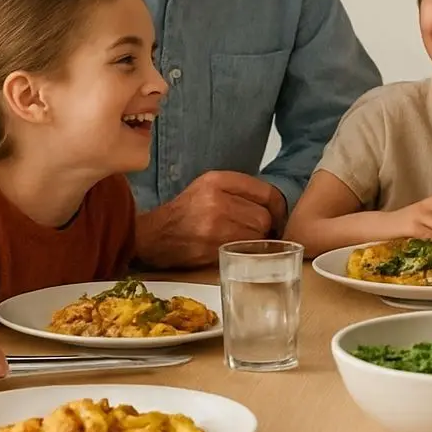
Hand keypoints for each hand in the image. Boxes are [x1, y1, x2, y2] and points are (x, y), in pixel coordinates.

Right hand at [137, 171, 287, 267]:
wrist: (153, 234)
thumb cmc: (186, 211)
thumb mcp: (208, 187)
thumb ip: (238, 190)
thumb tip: (274, 206)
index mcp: (217, 180)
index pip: (266, 192)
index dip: (278, 207)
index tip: (278, 217)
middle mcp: (217, 199)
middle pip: (263, 216)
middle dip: (263, 227)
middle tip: (254, 232)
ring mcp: (214, 224)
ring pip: (256, 235)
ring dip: (254, 241)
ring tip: (241, 240)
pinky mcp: (211, 246)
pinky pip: (243, 250)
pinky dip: (244, 251)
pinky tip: (234, 249)